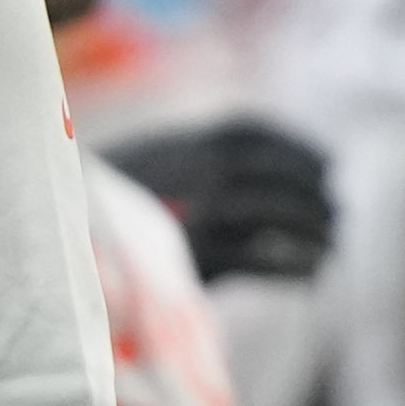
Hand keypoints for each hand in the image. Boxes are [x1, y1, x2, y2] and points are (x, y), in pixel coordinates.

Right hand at [105, 116, 332, 282]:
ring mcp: (195, 216)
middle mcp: (194, 174)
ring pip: (272, 218)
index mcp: (183, 144)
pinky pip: (260, 262)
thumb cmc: (110, 205)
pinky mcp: (194, 261)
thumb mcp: (146, 163)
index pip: (251, 135)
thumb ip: (193, 157)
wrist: (68, 235)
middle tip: (336, 210)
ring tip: (332, 242)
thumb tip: (254, 163)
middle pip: (271, 175)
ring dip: (313, 229)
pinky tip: (313, 271)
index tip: (327, 164)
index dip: (296, 148)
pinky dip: (294, 266)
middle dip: (311, 191)